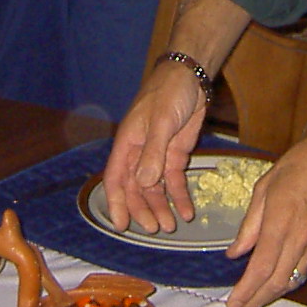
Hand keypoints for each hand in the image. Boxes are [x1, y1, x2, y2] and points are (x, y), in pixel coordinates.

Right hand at [101, 65, 207, 233]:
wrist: (190, 77)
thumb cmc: (168, 93)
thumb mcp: (160, 122)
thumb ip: (153, 152)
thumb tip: (143, 183)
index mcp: (128, 144)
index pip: (116, 179)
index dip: (116, 203)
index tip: (120, 224)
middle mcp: (139, 153)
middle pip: (136, 189)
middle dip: (143, 209)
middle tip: (155, 229)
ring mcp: (158, 155)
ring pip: (155, 188)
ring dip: (162, 207)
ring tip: (171, 226)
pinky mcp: (175, 154)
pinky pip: (174, 180)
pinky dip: (180, 196)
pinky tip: (187, 211)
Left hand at [224, 126, 306, 306]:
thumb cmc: (302, 163)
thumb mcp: (265, 186)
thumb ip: (250, 223)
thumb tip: (236, 252)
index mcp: (281, 222)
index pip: (261, 268)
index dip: (246, 290)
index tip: (232, 303)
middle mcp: (300, 238)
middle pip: (278, 282)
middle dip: (256, 300)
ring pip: (293, 280)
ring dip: (272, 295)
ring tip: (254, 302)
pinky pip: (305, 269)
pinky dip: (289, 282)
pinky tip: (278, 284)